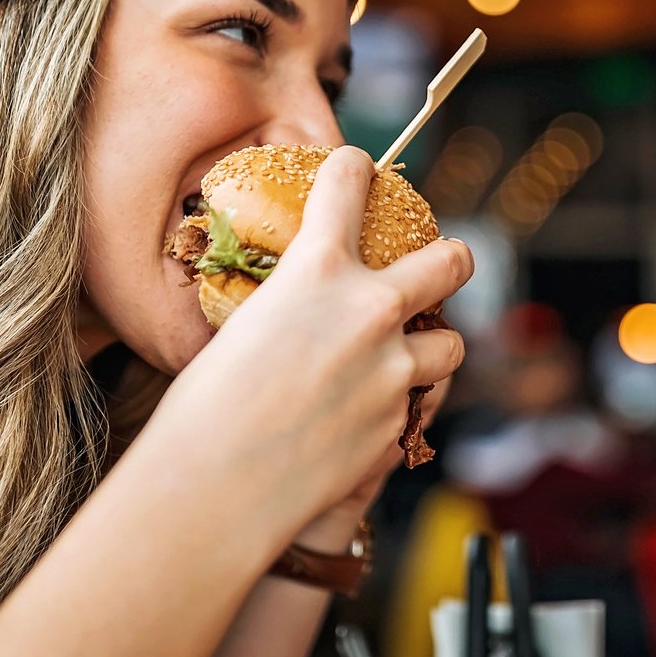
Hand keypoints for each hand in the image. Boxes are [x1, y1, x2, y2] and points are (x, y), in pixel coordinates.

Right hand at [133, 147, 470, 565]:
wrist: (217, 487)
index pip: (347, 186)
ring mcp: (393, 370)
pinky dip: (400, 406)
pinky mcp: (398, 424)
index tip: (359, 169)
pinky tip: (367, 418)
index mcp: (316, 268)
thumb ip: (289, 307)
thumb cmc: (203, 407)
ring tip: (410, 357)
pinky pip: (417, 405)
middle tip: (448, 261)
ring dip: (433, 347)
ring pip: (452, 345)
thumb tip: (298, 311)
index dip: (354, 170)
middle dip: (452, 258)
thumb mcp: (243, 327)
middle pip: (448, 263)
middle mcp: (368, 309)